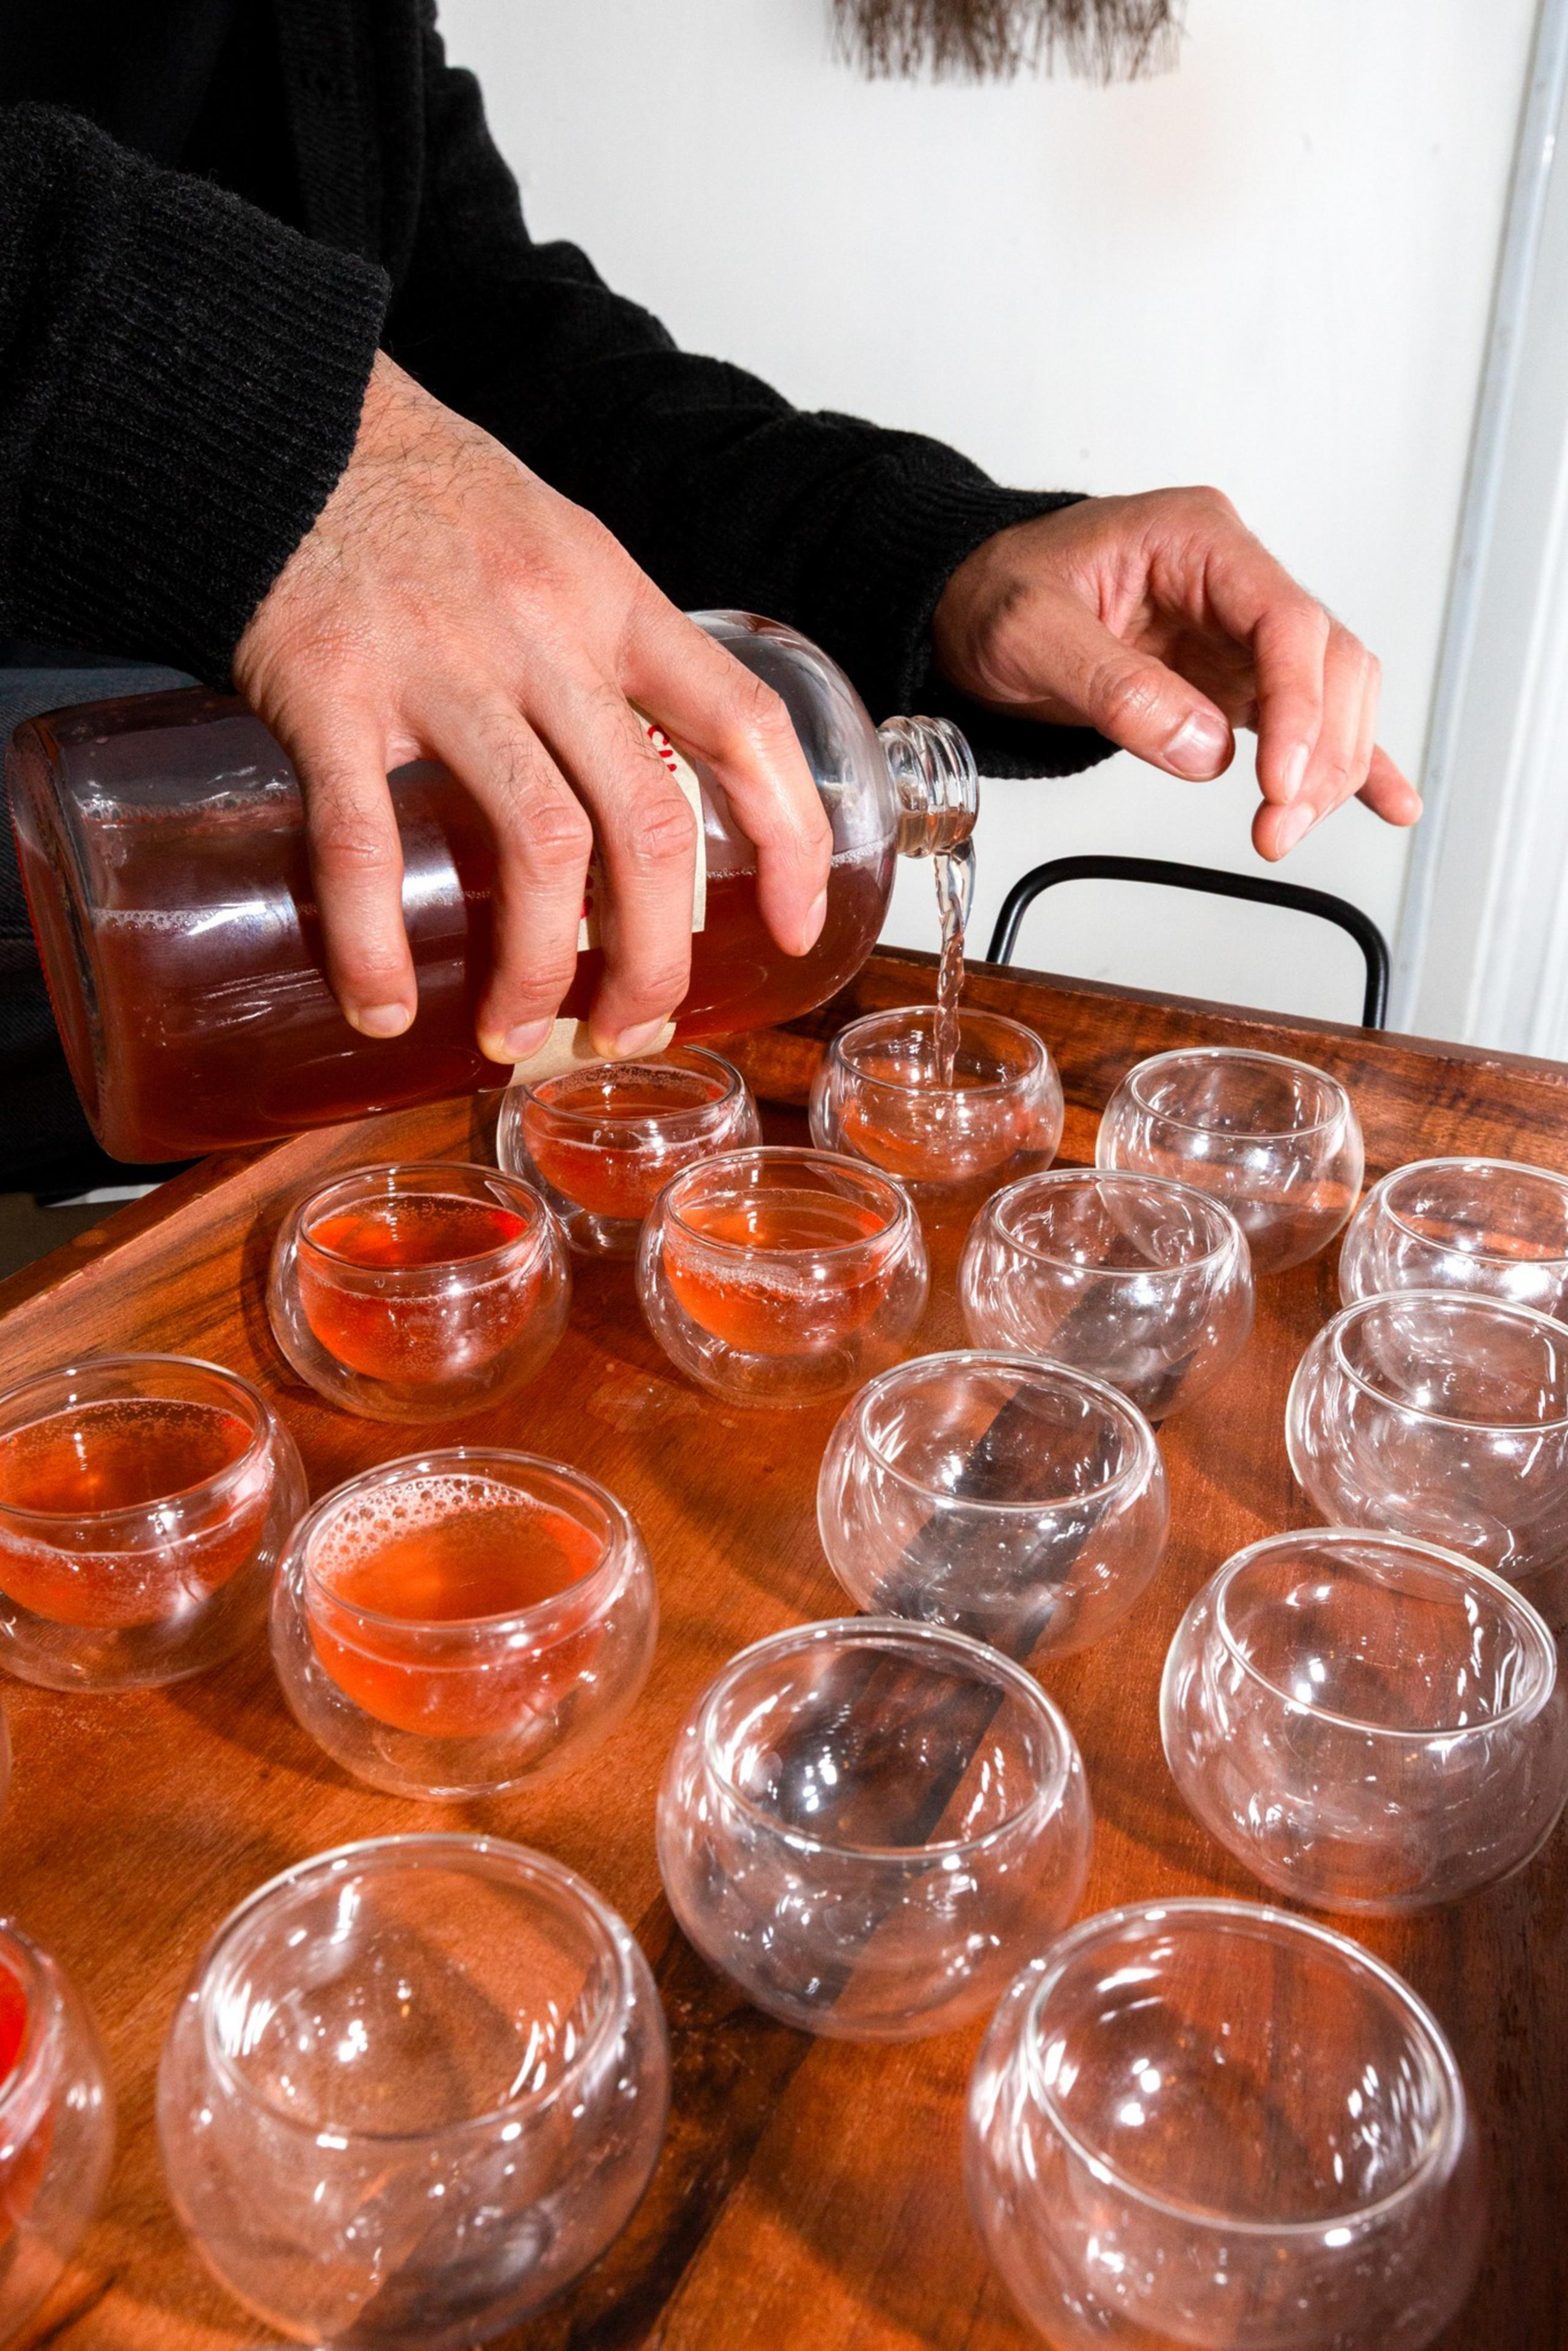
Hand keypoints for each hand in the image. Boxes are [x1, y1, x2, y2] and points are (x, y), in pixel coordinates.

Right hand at [234, 352, 830, 1060]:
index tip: (793, 925)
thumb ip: (607, 657)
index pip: (742, 726)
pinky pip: (361, 839)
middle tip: (628, 1028)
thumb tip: (641, 795)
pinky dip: (375, 942)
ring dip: (535, 968)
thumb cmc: (425, 500)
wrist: (281, 412)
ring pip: (535, 844)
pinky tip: (385, 1008)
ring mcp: (437, 660)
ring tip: (514, 1037)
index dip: (789, 838)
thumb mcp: (557, 552)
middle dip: (653, 956)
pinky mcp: (326, 684)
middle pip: (648, 821)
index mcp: (612, 599)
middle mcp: (543, 632)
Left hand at [931, 487, 1419, 859]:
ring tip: (1285, 831)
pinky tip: (1386, 801)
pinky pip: (1305, 718)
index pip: (1286, 620)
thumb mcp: (1030, 632)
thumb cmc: (996, 594)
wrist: (968, 601)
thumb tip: (1203, 749)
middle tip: (1278, 825)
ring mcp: (1239, 632)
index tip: (1283, 781)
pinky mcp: (1232, 680)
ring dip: (1327, 768)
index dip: (1300, 705)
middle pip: (1327, 661)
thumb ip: (1115, 686)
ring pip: (1329, 695)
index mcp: (1197, 540)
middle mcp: (1235, 580)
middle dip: (1321, 750)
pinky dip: (1347, 759)